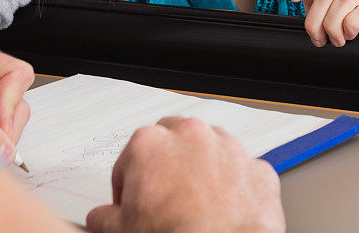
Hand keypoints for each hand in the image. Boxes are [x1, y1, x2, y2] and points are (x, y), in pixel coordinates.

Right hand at [86, 117, 283, 232]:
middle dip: (168, 167)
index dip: (130, 186)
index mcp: (149, 143)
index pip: (130, 159)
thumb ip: (105, 217)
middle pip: (172, 142)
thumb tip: (101, 218)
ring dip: (203, 171)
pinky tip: (227, 212)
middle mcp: (189, 135)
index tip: (135, 204)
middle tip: (167, 200)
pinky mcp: (257, 168)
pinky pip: (242, 173)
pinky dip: (235, 188)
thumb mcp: (123, 230)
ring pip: (210, 150)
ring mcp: (227, 148)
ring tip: (199, 206)